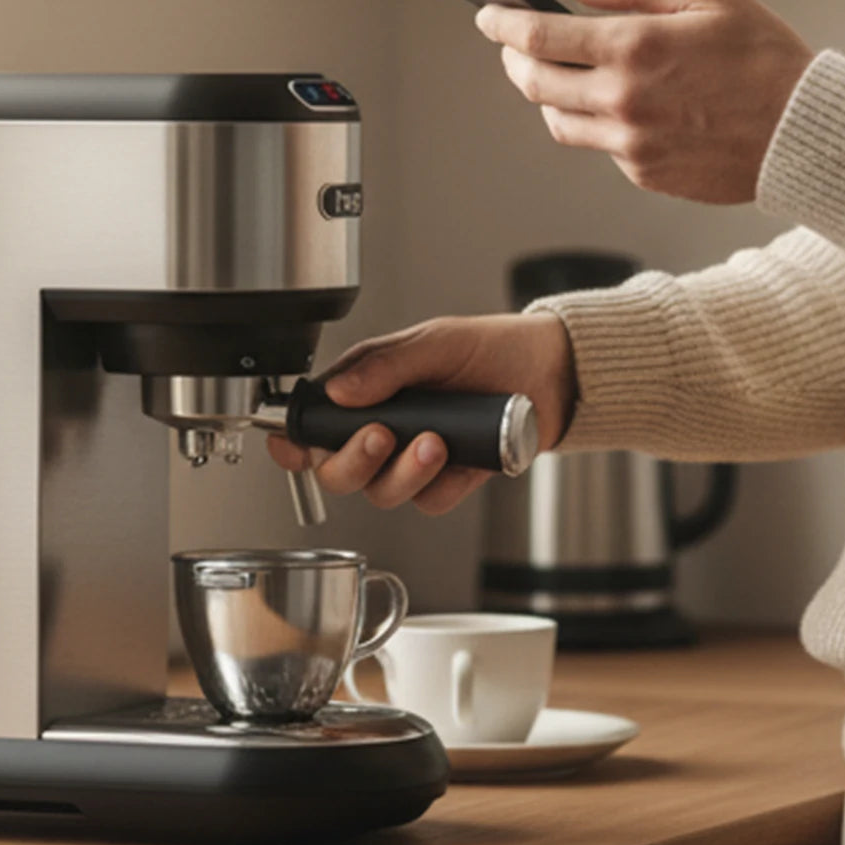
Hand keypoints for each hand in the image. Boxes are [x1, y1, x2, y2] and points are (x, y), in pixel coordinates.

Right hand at [267, 313, 572, 515]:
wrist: (552, 372)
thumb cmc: (491, 348)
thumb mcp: (433, 342)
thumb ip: (383, 365)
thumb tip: (338, 391)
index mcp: (366, 392)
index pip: (314, 423)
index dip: (294, 440)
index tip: (293, 444)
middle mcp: (384, 430)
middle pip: (337, 471)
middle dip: (352, 461)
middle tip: (380, 436)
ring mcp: (414, 459)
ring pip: (381, 492)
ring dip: (403, 473)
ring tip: (435, 442)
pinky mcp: (449, 481)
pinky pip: (428, 501)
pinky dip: (441, 484)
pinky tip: (460, 456)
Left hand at [474, 0, 812, 204]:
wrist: (805, 132)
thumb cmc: (765, 55)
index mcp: (634, 47)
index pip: (539, 36)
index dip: (503, 24)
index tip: (487, 15)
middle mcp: (621, 99)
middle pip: (534, 83)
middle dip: (514, 59)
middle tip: (512, 44)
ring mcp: (628, 142)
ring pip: (557, 120)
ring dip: (546, 95)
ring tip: (556, 72)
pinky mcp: (642, 171)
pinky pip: (598, 145)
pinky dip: (595, 121)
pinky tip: (615, 104)